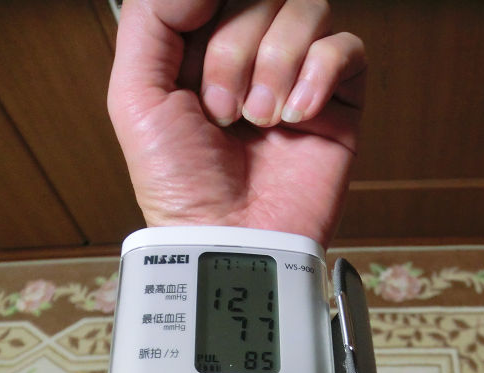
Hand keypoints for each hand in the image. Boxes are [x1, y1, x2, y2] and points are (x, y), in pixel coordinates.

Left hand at [108, 0, 365, 247]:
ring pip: (308, 10)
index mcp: (203, 48)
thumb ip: (153, 19)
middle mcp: (253, 56)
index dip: (212, 6)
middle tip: (224, 111)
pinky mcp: (338, 103)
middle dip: (237, 49)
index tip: (198, 27)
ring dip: (278, 63)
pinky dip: (320, 74)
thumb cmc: (180, 182)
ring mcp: (298, 77)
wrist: (231, 239)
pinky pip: (347, 49)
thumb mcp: (136, 95)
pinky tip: (298, 116)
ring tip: (261, 118)